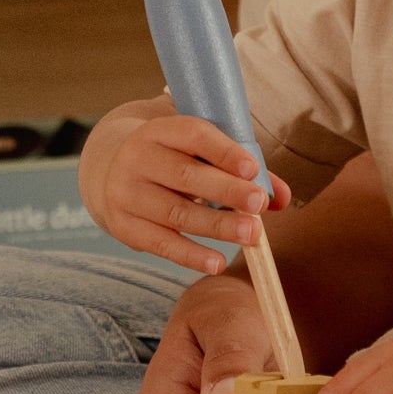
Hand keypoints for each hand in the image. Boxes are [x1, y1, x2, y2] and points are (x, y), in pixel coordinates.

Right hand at [82, 103, 289, 273]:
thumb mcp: (198, 152)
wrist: (110, 172)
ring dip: (217, 226)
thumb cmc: (172, 159)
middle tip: (260, 204)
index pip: (193, 135)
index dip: (224, 151)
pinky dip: (191, 255)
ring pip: (176, 213)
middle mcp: (136, 158)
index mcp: (158, 130)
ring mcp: (126, 193)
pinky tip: (218, 263)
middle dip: (227, 191)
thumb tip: (282, 197)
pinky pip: (161, 243)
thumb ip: (241, 169)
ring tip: (252, 235)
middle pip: (185, 176)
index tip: (253, 168)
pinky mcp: (124, 226)